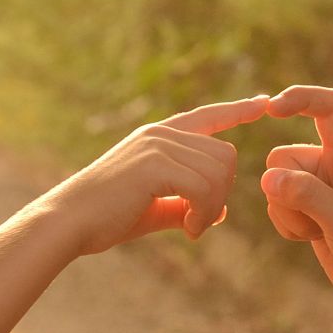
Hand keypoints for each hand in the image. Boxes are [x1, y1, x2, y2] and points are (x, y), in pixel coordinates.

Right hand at [42, 95, 268, 256]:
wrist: (68, 222)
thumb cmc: (105, 218)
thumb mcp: (154, 208)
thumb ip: (185, 204)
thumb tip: (220, 212)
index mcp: (159, 137)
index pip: (208, 116)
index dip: (237, 110)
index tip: (263, 103)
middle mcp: (161, 134)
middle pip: (225, 154)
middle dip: (223, 193)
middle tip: (201, 223)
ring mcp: (157, 146)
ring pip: (218, 172)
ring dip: (213, 208)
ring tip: (192, 228)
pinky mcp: (154, 165)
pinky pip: (204, 187)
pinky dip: (205, 213)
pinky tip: (190, 229)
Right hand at [259, 85, 332, 310]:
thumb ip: (306, 196)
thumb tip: (266, 178)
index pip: (328, 107)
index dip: (300, 98)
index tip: (271, 109)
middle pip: (283, 157)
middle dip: (286, 189)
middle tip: (317, 217)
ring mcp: (320, 189)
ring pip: (274, 185)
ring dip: (288, 212)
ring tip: (320, 231)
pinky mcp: (310, 212)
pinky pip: (278, 208)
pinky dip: (288, 226)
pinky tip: (313, 239)